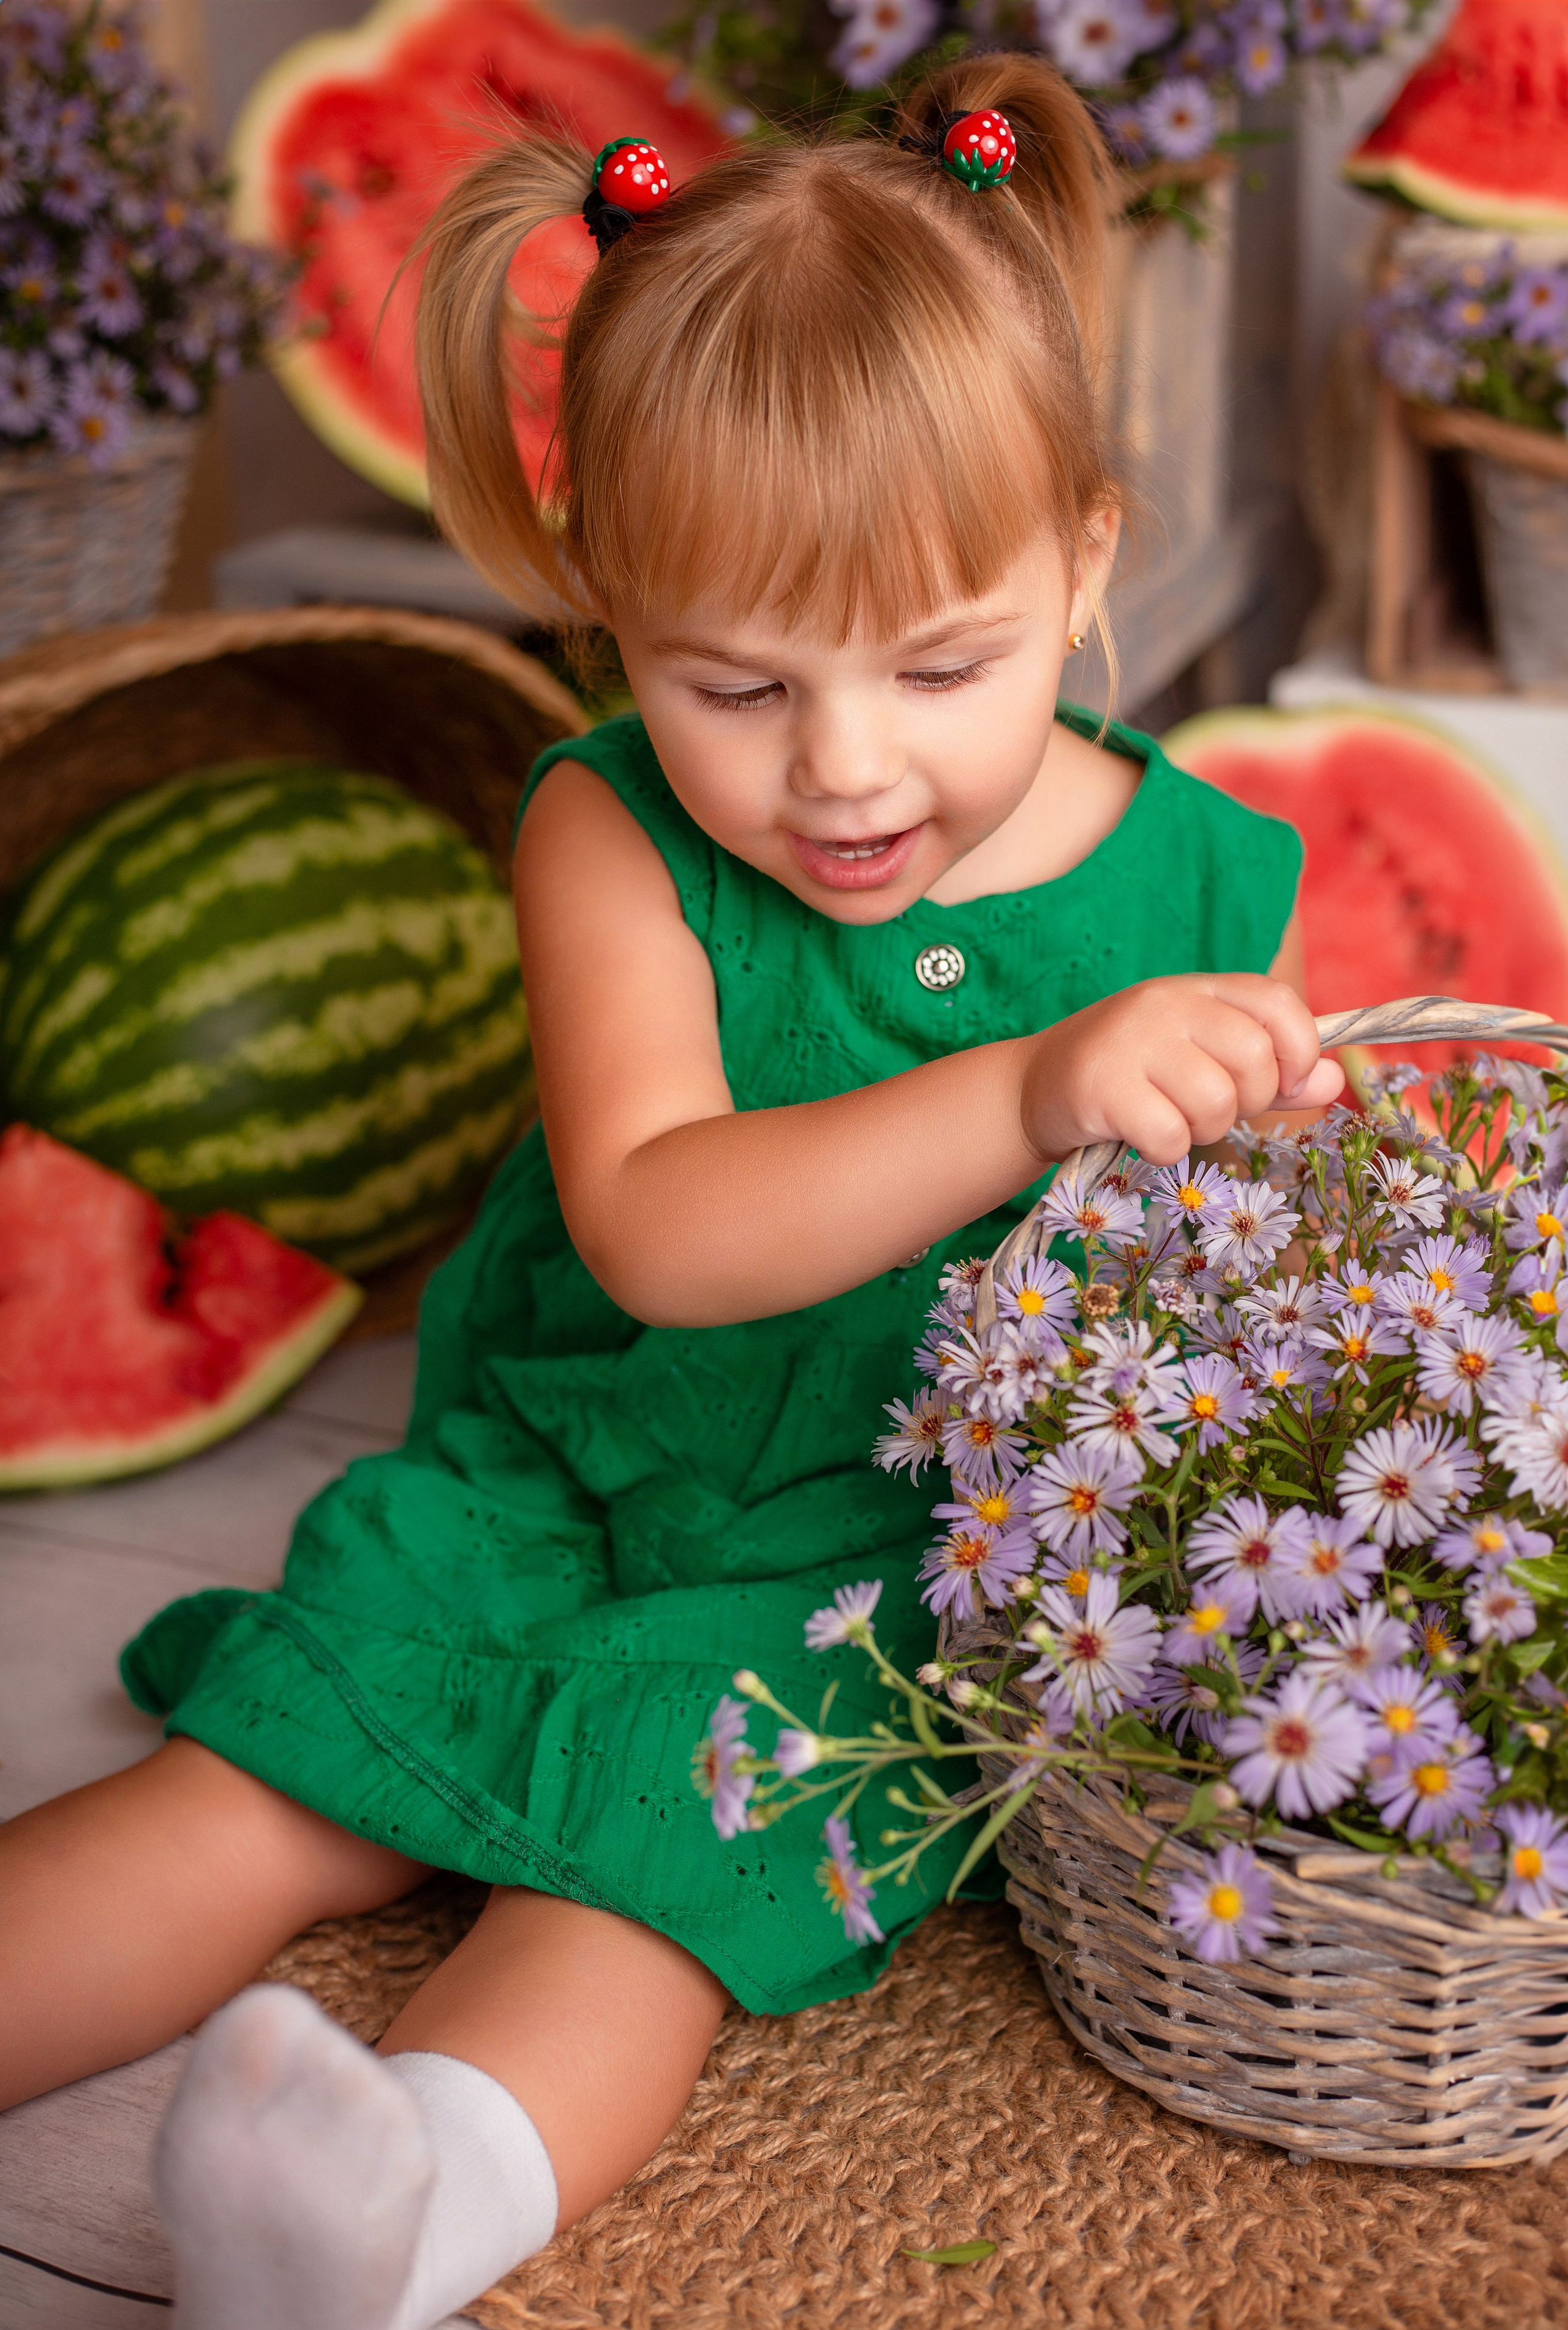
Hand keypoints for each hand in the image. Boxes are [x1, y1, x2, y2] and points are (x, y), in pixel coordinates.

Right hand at [1019, 974, 1344, 1165]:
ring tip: (1170, 1119)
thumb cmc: (1134, 1075)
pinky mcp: (1102, 1086)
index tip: (1285, 1082)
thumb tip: (1332, 1080)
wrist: (1035, 1087)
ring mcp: (1132, 1042)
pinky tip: (1141, 1136)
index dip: (1299, 1049)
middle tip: (1211, 1108)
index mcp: (1199, 989)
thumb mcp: (1202, 1059)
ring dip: (1203, 1130)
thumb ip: (1271, 1072)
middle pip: (1254, 1058)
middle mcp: (1167, 1003)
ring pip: (1216, 1102)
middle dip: (1248, 1102)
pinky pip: (1170, 1135)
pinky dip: (1165, 1151)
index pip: (1277, 1004)